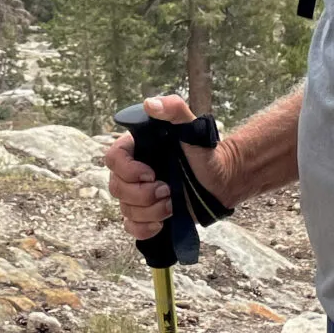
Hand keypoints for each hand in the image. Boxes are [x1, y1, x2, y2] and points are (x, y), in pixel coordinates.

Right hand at [103, 94, 225, 243]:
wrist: (220, 180)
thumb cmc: (205, 152)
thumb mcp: (192, 127)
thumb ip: (174, 109)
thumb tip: (149, 104)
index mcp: (137, 149)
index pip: (113, 159)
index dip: (128, 170)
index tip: (151, 173)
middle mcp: (133, 172)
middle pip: (117, 188)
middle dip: (143, 194)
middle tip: (168, 190)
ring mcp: (138, 195)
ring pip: (125, 209)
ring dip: (150, 211)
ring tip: (172, 204)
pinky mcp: (146, 214)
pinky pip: (131, 226)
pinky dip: (144, 228)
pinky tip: (161, 223)